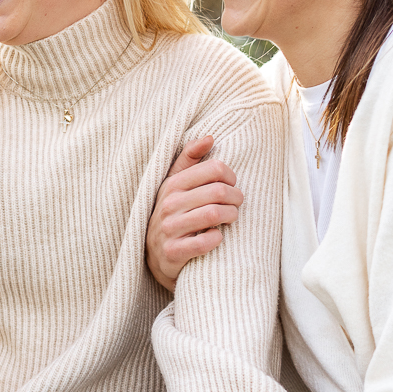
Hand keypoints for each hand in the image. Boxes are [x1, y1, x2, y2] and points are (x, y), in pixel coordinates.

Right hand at [146, 135, 243, 290]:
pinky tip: (217, 236)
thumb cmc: (172, 213)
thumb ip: (190, 158)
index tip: (232, 185)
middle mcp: (168, 204)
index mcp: (171, 184)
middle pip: (218, 191)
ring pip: (213, 214)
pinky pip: (205, 242)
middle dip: (236, 197)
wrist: (155, 255)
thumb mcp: (175, 184)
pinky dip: (217, 238)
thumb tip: (210, 137)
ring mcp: (169, 229)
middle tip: (237, 203)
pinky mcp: (173, 252)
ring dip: (231, 216)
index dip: (231, 176)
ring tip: (231, 217)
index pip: (213, 168)